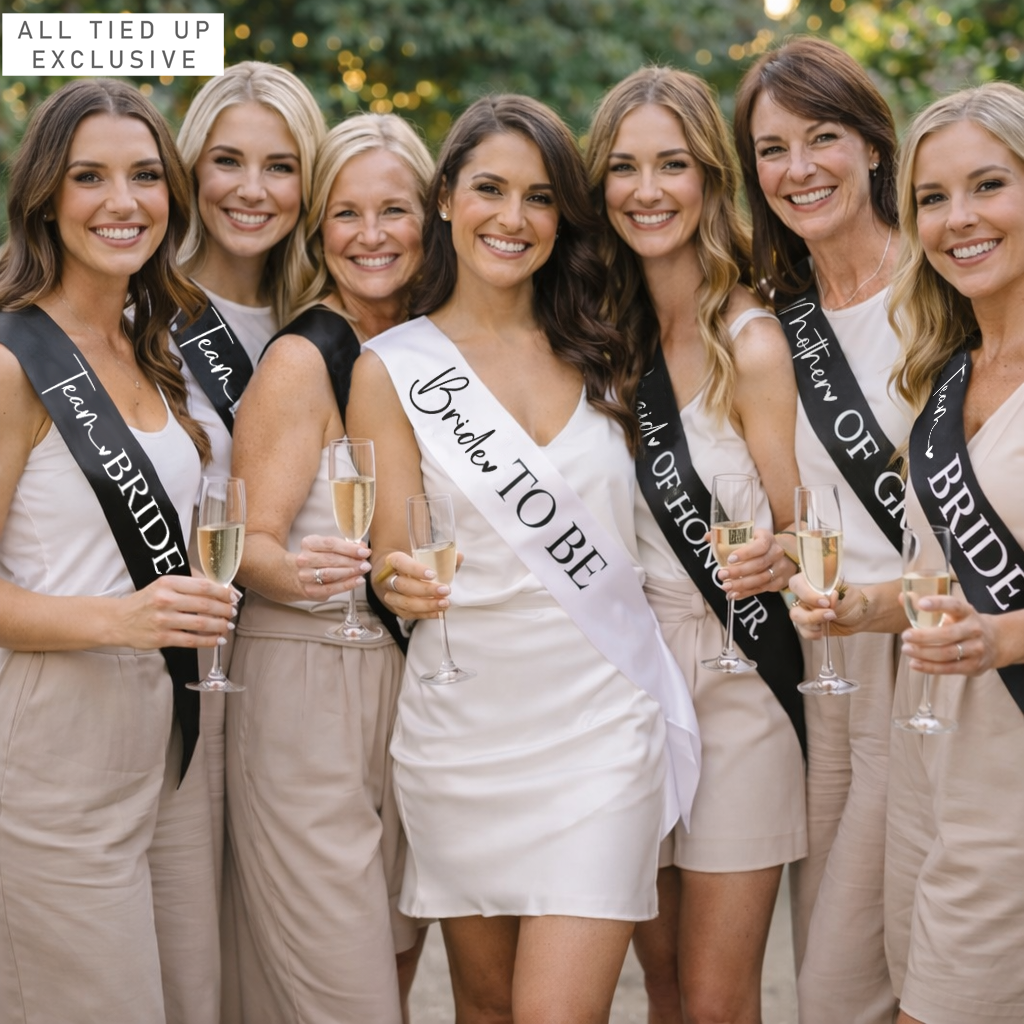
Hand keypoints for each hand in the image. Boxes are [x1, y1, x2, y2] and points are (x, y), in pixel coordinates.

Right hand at [119, 574, 235, 649]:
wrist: (118, 620)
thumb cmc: (146, 601)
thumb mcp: (164, 585)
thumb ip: (189, 584)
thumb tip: (221, 589)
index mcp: (168, 583)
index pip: (203, 586)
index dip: (223, 592)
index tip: (233, 596)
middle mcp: (165, 600)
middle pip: (205, 605)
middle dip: (225, 609)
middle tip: (233, 612)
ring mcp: (163, 620)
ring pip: (201, 623)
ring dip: (220, 625)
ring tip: (228, 625)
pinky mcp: (162, 638)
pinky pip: (192, 640)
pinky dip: (209, 641)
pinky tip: (218, 639)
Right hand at [296, 534, 371, 600]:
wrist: (302, 576)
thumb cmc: (320, 559)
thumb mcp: (331, 548)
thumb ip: (347, 547)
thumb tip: (363, 549)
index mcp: (309, 543)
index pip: (331, 543)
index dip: (350, 548)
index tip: (364, 552)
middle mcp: (304, 559)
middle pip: (331, 559)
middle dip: (352, 561)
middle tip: (366, 563)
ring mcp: (305, 575)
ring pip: (330, 574)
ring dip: (350, 572)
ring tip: (363, 570)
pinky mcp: (310, 590)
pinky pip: (331, 588)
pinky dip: (347, 585)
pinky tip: (358, 581)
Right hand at [375, 550, 454, 620]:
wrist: (396, 572)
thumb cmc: (413, 562)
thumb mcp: (423, 555)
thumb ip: (442, 556)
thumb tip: (459, 557)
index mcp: (393, 560)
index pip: (401, 563)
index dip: (415, 569)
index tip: (433, 574)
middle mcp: (387, 578)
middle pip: (402, 585)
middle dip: (425, 590)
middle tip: (445, 590)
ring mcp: (390, 594)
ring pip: (403, 603)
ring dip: (426, 605)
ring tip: (444, 603)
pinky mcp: (395, 608)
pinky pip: (408, 614)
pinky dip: (425, 614)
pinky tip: (439, 612)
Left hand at [715, 527, 793, 600]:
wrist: (781, 555)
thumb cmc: (758, 544)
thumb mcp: (747, 536)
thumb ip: (726, 536)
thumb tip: (706, 537)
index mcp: (767, 539)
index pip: (760, 546)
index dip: (746, 553)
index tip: (730, 559)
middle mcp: (776, 553)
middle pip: (759, 564)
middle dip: (738, 571)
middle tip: (721, 575)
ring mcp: (779, 569)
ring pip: (761, 579)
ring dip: (741, 585)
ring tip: (725, 586)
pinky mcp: (777, 582)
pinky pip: (761, 589)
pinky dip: (746, 593)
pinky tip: (733, 594)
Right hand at [788, 572, 868, 638]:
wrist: (860, 615)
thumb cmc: (852, 599)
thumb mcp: (844, 593)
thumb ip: (831, 594)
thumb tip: (827, 598)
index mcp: (810, 582)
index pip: (796, 584)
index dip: (807, 594)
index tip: (825, 603)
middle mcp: (803, 595)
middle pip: (794, 605)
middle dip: (812, 614)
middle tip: (831, 614)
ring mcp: (804, 610)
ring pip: (796, 618)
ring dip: (813, 623)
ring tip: (830, 620)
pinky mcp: (807, 624)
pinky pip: (802, 630)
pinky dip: (813, 633)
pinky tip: (823, 630)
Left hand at [902, 593, 1000, 676]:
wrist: (996, 642)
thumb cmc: (963, 624)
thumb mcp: (952, 612)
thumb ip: (927, 605)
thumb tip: (903, 597)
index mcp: (967, 612)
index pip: (954, 605)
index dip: (938, 604)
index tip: (921, 604)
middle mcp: (974, 629)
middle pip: (948, 634)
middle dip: (924, 636)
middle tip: (905, 635)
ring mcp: (976, 649)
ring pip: (947, 653)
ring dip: (924, 653)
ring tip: (906, 649)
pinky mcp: (974, 666)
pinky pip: (949, 668)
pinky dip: (929, 667)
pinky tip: (914, 663)